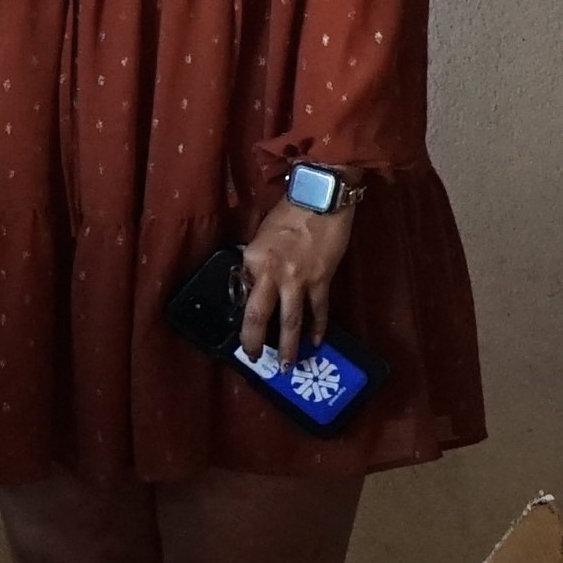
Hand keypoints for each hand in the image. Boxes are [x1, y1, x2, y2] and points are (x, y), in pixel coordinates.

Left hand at [238, 201, 355, 364]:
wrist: (322, 197)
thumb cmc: (290, 211)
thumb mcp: (262, 235)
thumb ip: (257, 261)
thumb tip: (253, 282)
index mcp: (253, 260)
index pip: (242, 292)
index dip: (241, 310)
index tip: (240, 327)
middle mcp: (272, 274)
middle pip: (259, 316)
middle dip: (255, 342)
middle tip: (254, 359)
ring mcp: (298, 280)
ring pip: (290, 321)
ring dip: (288, 346)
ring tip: (286, 365)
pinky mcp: (321, 280)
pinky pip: (318, 310)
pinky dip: (318, 327)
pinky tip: (316, 341)